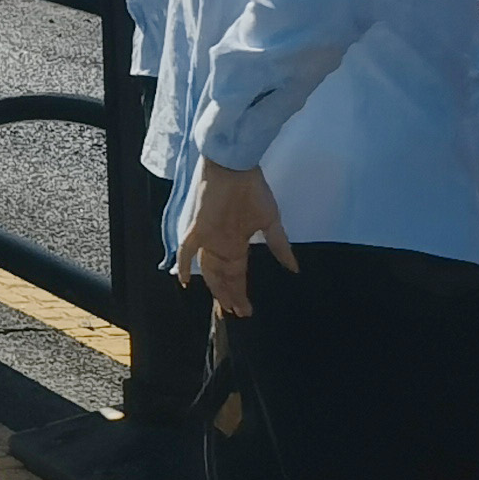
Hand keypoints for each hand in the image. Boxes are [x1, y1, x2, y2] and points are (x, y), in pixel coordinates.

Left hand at [171, 159, 293, 317]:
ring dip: (217, 287)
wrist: (238, 167)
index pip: (236, 273)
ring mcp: (209, 236)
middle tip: (238, 312)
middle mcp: (221, 243)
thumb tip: (294, 268)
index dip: (239, 291)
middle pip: (223, 276)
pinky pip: (187, 247)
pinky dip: (184, 263)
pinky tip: (184, 280)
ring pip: (209, 268)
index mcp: (236, 242)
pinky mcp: (199, 225)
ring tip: (226, 305)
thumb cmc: (253, 190)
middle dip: (230, 295)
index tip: (246, 309)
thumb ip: (279, 245)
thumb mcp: (271, 221)